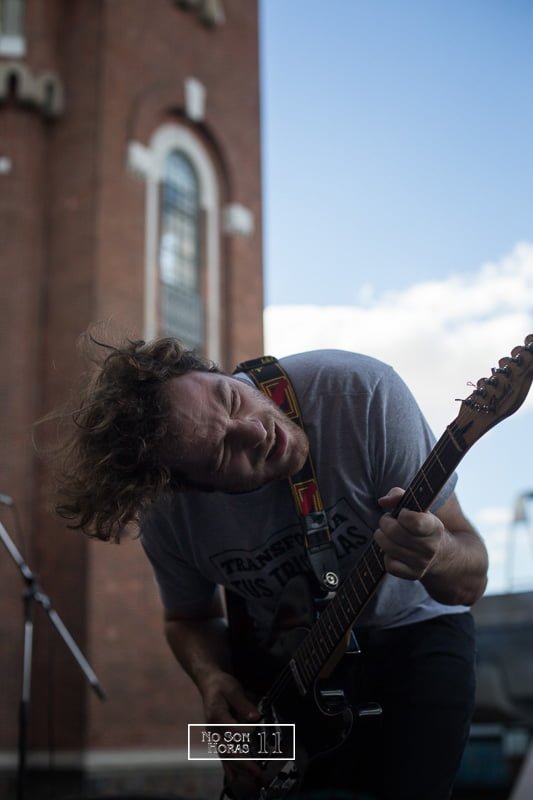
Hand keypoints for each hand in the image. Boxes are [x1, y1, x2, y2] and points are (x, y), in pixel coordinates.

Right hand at [197, 670, 264, 791]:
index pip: (232, 732)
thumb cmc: (221, 685)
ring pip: (226, 758)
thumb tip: (255, 717)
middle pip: (229, 751)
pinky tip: (240, 777)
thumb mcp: (232, 688)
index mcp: (216, 716)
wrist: (209, 684)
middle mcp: (214, 730)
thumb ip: (243, 703)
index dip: (246, 739)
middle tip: (260, 775)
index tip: (259, 744)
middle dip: (245, 765)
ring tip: (255, 779)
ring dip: (240, 770)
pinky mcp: (218, 740)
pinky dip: (232, 768)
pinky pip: (225, 757)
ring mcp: (215, 737)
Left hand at [373, 487, 444, 580]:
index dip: (403, 514)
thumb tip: (382, 501)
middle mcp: (430, 547)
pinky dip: (387, 556)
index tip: (403, 513)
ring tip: (387, 533)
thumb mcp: (418, 506)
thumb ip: (399, 495)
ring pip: (388, 548)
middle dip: (385, 522)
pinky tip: (393, 551)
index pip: (414, 521)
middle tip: (388, 520)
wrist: (443, 555)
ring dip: (381, 537)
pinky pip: (389, 565)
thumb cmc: (424, 525)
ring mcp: (422, 563)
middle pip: (394, 532)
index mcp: (434, 528)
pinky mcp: (413, 575)